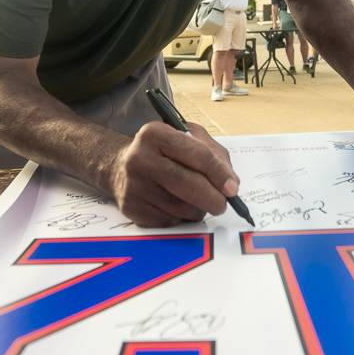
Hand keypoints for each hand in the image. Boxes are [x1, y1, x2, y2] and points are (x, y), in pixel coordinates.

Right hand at [107, 121, 239, 226]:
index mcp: (155, 133)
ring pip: (180, 207)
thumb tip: (231, 185)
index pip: (197, 155)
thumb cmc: (163, 151)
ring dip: (197, 209)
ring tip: (194, 200)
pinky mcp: (131, 208)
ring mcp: (133, 185)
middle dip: (212, 198)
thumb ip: (215, 156)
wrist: (121, 166)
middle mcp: (140, 158)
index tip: (232, 188)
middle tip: (222, 204)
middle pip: (187, 183)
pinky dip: (181, 218)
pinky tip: (176, 206)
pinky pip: (168, 221)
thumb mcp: (188, 139)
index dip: (219, 174)